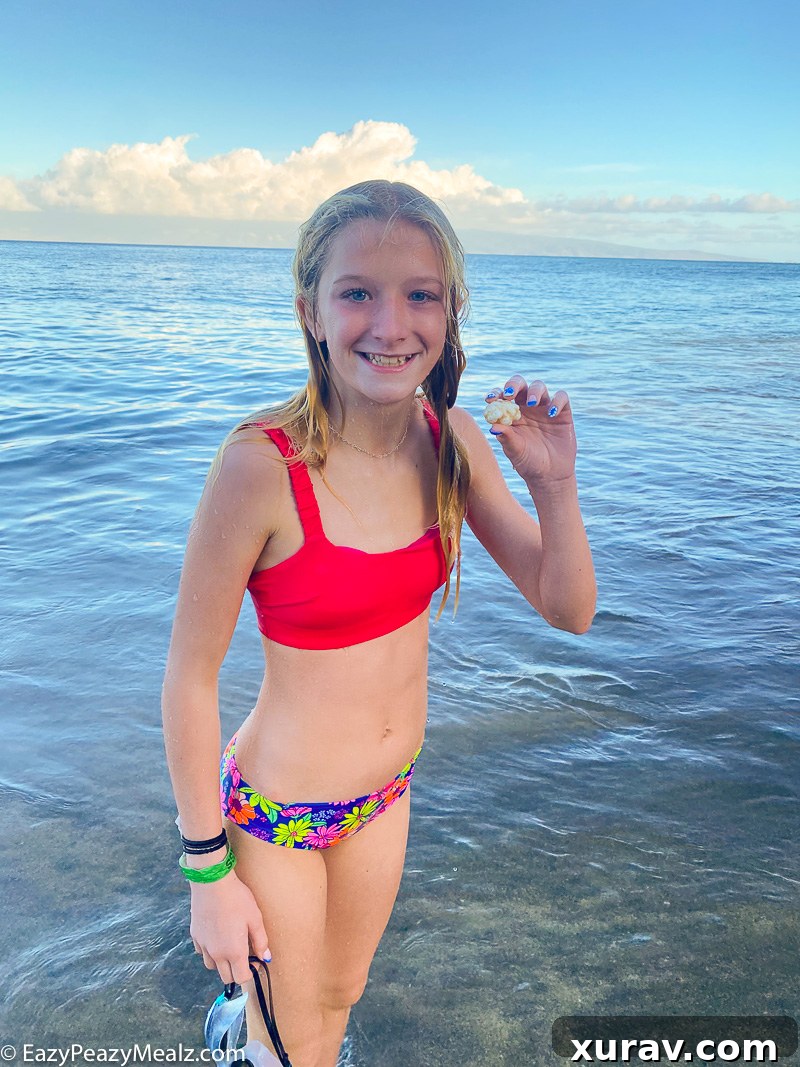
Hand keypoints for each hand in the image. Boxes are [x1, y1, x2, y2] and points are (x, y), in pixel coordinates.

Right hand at [189, 870, 270, 984]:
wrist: (212, 883)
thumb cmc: (237, 899)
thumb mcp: (255, 918)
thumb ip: (261, 941)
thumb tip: (266, 957)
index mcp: (234, 952)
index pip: (241, 978)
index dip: (250, 973)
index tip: (254, 961)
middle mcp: (217, 954)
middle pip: (226, 977)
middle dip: (236, 971)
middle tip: (243, 953)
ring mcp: (204, 946)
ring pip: (212, 966)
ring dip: (222, 963)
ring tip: (229, 945)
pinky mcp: (195, 936)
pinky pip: (202, 952)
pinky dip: (210, 950)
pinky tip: (217, 935)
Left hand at [484, 374, 576, 484]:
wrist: (550, 475)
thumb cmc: (528, 463)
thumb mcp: (515, 451)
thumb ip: (506, 437)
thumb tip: (492, 426)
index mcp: (511, 414)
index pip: (502, 397)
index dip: (496, 394)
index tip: (490, 398)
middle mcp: (527, 408)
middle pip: (520, 385)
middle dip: (514, 384)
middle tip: (510, 393)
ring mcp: (544, 408)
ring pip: (539, 387)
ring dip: (534, 391)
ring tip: (532, 403)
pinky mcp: (563, 413)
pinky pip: (562, 398)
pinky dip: (557, 401)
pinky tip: (551, 413)